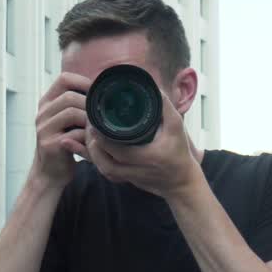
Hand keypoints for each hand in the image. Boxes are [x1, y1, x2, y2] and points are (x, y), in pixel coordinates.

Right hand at [29, 72, 92, 187]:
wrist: (51, 172)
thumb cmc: (66, 144)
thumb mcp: (67, 120)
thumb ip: (77, 105)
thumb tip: (103, 88)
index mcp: (47, 103)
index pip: (64, 79)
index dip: (83, 82)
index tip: (97, 93)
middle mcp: (42, 113)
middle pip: (69, 96)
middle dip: (90, 105)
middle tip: (102, 115)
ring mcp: (43, 129)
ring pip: (71, 112)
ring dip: (90, 120)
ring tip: (98, 128)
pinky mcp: (49, 144)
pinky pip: (74, 134)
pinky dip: (88, 137)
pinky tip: (93, 142)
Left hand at [86, 91, 201, 199]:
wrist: (181, 182)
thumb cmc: (180, 154)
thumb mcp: (177, 129)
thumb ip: (167, 109)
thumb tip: (155, 89)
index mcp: (147, 157)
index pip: (116, 149)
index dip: (102, 136)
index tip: (95, 121)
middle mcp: (135, 170)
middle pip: (104, 159)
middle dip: (93, 142)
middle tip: (90, 125)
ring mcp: (129, 178)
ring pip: (102, 169)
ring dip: (92, 154)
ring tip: (90, 136)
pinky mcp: (126, 181)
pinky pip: (106, 173)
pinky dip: (98, 162)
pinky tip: (95, 149)